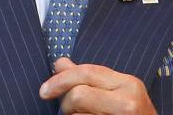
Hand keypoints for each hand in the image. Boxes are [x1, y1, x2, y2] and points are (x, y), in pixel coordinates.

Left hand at [40, 58, 155, 114]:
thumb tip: (60, 63)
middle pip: (78, 94)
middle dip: (65, 103)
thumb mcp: (117, 92)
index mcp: (128, 83)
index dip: (60, 79)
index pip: (87, 72)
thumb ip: (89, 78)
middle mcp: (127, 100)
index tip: (44, 90)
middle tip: (67, 111)